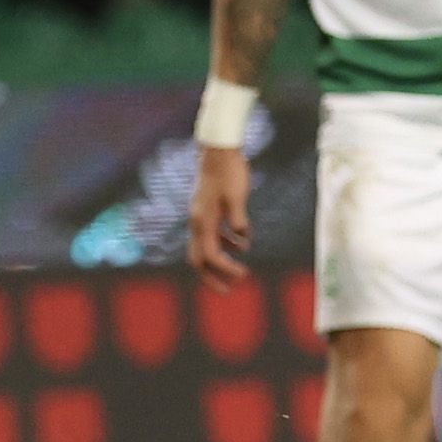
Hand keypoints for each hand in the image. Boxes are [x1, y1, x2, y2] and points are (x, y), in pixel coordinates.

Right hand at [189, 142, 254, 285]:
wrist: (219, 151)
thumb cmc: (230, 172)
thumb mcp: (238, 195)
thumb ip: (239, 219)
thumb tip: (243, 240)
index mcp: (203, 221)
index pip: (211, 255)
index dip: (226, 269)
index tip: (244, 275)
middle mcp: (197, 221)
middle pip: (198, 258)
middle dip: (212, 276)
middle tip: (228, 290)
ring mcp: (201, 216)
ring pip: (205, 247)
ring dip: (220, 262)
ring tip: (239, 269)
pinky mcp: (208, 210)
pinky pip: (213, 234)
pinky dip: (226, 243)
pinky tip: (243, 243)